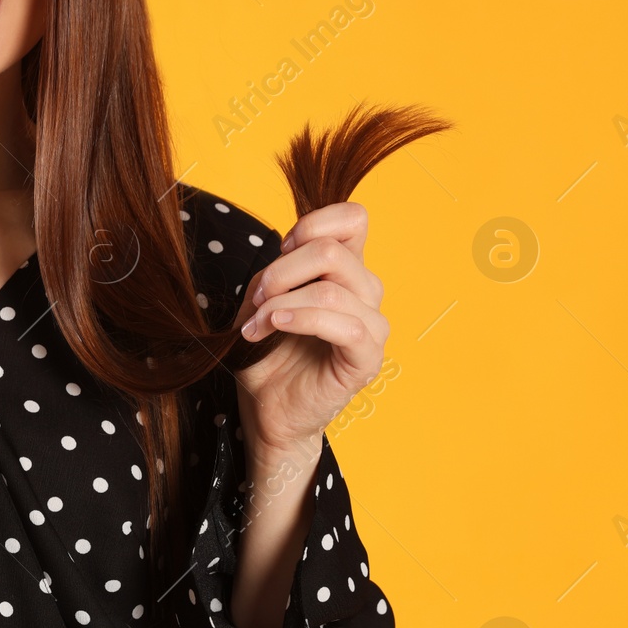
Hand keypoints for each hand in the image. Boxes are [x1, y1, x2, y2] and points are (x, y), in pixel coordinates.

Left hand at [230, 202, 388, 460]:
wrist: (266, 408)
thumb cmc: (266, 354)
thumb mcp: (262, 299)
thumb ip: (278, 269)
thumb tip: (287, 252)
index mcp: (345, 272)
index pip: (354, 218)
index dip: (314, 224)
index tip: (280, 251)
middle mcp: (365, 293)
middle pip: (332, 250)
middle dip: (282, 271)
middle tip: (256, 299)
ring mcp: (371, 326)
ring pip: (332, 289)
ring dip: (282, 301)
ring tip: (256, 324)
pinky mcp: (367, 358)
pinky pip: (345, 325)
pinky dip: (301, 319)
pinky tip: (274, 326)